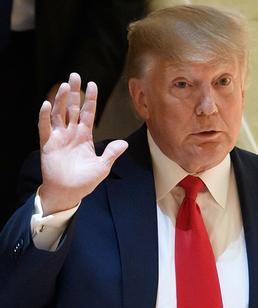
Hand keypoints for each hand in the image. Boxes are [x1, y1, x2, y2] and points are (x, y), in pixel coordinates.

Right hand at [38, 73, 127, 215]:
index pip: (88, 113)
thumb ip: (112, 153)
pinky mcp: (48, 145)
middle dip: (74, 92)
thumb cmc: (85, 181)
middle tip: (75, 75)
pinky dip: (44, 116)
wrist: (68, 193)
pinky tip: (46, 104)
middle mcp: (71, 133)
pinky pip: (45, 128)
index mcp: (84, 136)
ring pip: (59, 114)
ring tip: (64, 85)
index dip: (90, 99)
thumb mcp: (102, 166)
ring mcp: (59, 138)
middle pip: (72, 108)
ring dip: (60, 99)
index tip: (93, 84)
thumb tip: (124, 143)